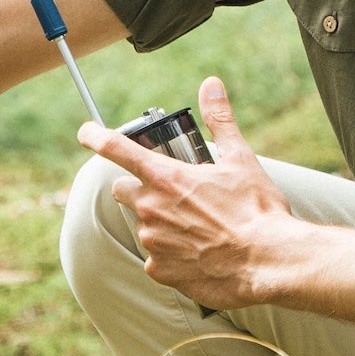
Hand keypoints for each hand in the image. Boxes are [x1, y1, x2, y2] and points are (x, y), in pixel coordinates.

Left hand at [78, 77, 298, 306]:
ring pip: (144, 225)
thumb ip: (220, 120)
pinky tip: (199, 252)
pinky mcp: (160, 271)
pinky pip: (156, 258)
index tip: (86, 132)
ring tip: (198, 226)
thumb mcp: (240, 159)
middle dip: (141, 189)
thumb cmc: (256, 210)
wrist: (268, 262)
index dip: (95, 136)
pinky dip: (171, 255)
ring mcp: (152, 241)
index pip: (115, 149)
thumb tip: (211, 85)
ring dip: (160, 223)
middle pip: (124, 190)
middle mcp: (150, 208)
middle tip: (173, 193)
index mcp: (165, 177)